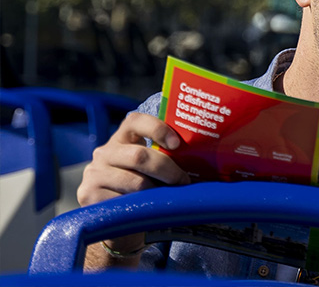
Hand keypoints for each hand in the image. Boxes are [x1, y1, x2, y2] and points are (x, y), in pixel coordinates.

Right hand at [78, 112, 189, 267]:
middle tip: (183, 181)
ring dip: (157, 191)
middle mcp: (104, 153)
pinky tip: (148, 209)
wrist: (116, 224)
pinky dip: (142, 205)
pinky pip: (124, 201)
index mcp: (121, 139)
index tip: (176, 144)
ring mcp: (93, 174)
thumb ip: (163, 157)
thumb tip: (202, 154)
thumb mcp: (150, 170)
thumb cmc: (143, 191)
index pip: (135, 121)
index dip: (157, 128)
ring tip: (167, 197)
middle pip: (139, 156)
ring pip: (135, 181)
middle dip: (167, 169)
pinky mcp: (89, 196)